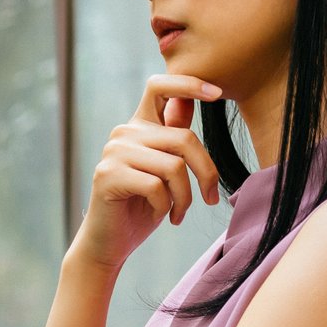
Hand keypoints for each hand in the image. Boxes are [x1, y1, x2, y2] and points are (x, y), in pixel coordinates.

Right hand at [69, 73, 224, 273]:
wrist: (109, 243)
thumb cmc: (142, 207)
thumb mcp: (165, 169)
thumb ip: (174, 138)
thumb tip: (192, 102)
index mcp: (138, 126)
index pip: (160, 87)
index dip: (189, 84)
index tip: (217, 93)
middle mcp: (124, 133)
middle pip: (184, 139)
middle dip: (206, 172)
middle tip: (210, 199)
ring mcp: (114, 153)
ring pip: (174, 166)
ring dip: (185, 197)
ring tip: (179, 213)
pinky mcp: (109, 176)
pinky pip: (157, 187)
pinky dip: (166, 207)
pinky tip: (160, 216)